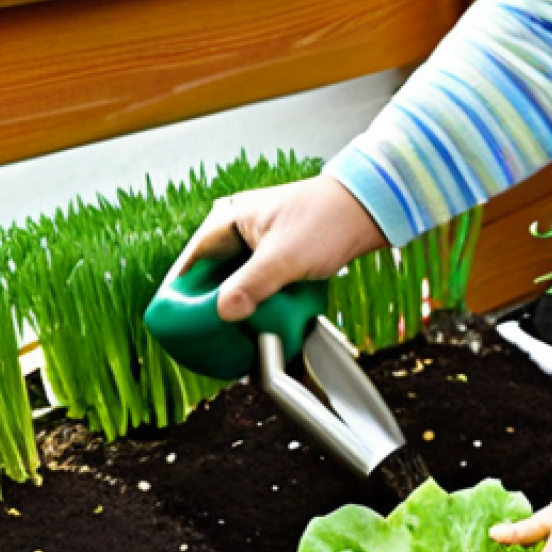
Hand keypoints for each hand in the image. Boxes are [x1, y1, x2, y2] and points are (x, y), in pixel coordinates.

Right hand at [171, 175, 386, 319]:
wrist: (367, 212)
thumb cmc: (326, 221)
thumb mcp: (284, 258)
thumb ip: (252, 285)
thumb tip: (224, 311)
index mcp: (226, 220)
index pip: (192, 263)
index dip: (184, 296)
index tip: (183, 327)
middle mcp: (237, 231)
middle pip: (215, 278)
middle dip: (217, 308)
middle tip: (216, 339)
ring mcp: (259, 245)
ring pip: (240, 285)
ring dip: (243, 309)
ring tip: (241, 337)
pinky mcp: (280, 258)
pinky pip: (262, 286)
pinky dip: (263, 304)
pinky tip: (267, 324)